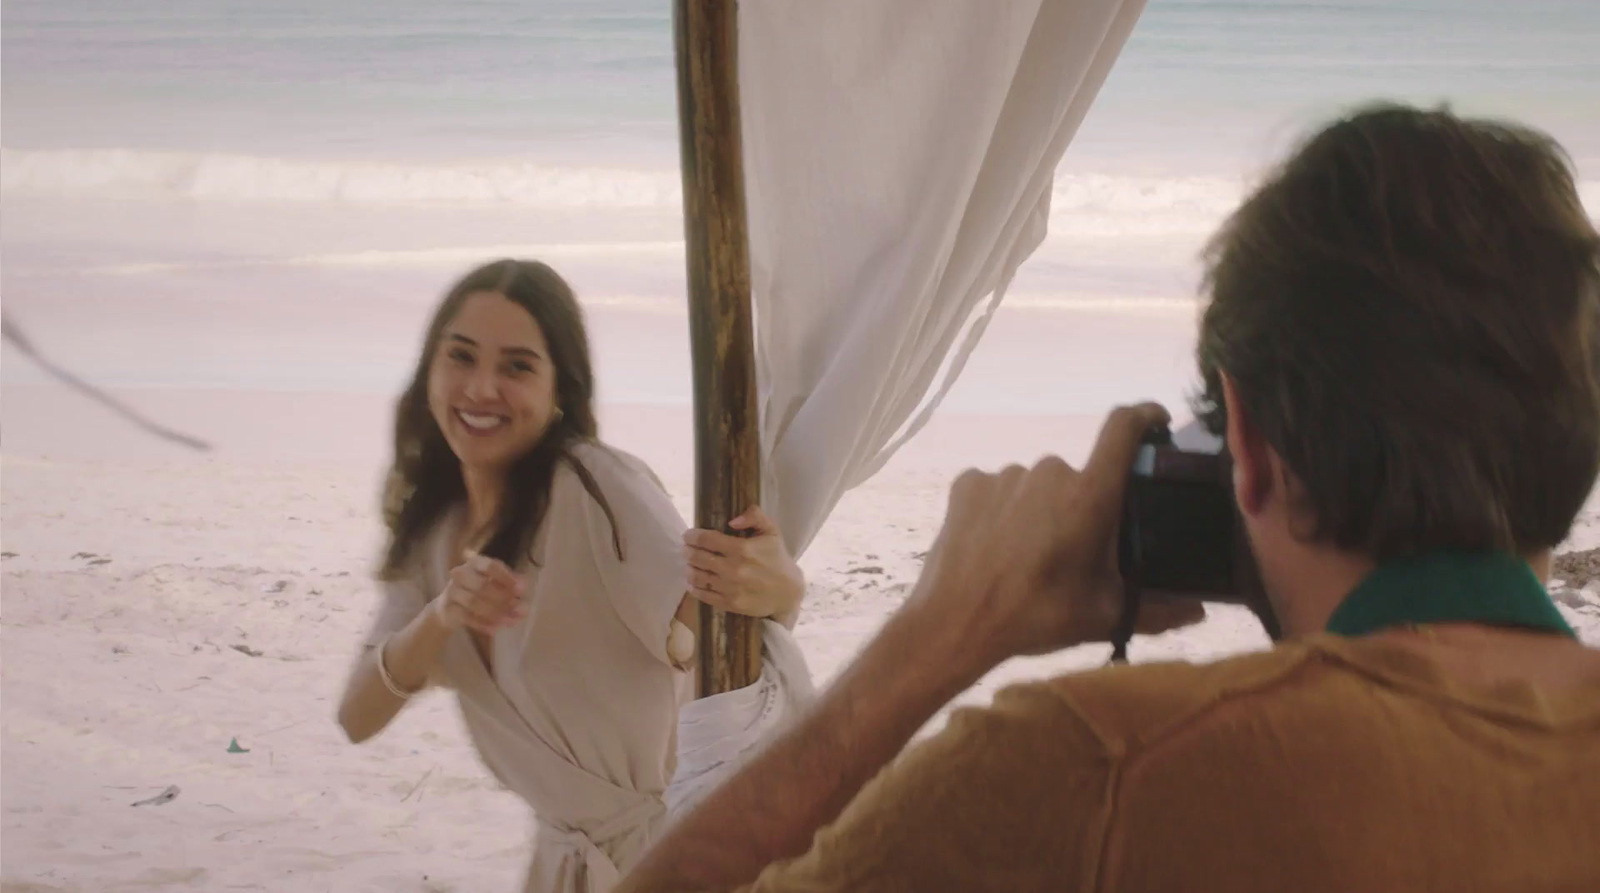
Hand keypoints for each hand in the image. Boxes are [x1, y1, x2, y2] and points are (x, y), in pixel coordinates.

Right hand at [431, 554, 524, 633]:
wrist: (447, 608)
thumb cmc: (475, 591)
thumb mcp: (491, 582)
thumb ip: (507, 583)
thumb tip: (523, 585)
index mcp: (474, 563)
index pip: (491, 566)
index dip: (507, 578)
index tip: (523, 590)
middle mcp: (460, 574)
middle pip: (482, 585)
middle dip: (504, 598)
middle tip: (521, 609)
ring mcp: (452, 591)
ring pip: (474, 602)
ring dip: (496, 613)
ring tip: (511, 621)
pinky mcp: (447, 609)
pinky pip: (466, 617)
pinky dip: (482, 624)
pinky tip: (495, 629)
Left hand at [684, 506, 804, 618]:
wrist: (788, 592)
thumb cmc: (777, 558)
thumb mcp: (771, 531)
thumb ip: (754, 516)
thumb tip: (732, 520)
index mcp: (742, 549)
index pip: (707, 539)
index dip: (692, 536)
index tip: (688, 535)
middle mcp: (733, 569)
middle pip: (698, 557)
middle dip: (688, 551)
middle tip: (686, 549)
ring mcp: (730, 588)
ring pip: (697, 576)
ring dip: (689, 568)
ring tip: (689, 564)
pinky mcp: (729, 604)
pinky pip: (703, 595)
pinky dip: (693, 587)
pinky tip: (692, 582)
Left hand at [907, 404, 1205, 671]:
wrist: (955, 623)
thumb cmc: (1037, 617)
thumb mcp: (1103, 616)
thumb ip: (1157, 610)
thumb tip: (1198, 612)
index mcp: (1090, 496)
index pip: (1124, 428)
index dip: (1145, 416)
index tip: (1157, 422)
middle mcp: (1049, 472)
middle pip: (1079, 475)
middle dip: (1082, 505)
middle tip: (1074, 548)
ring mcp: (1004, 474)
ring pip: (1036, 484)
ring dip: (1040, 510)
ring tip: (1027, 555)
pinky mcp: (968, 482)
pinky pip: (998, 488)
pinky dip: (1003, 510)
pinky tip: (995, 545)